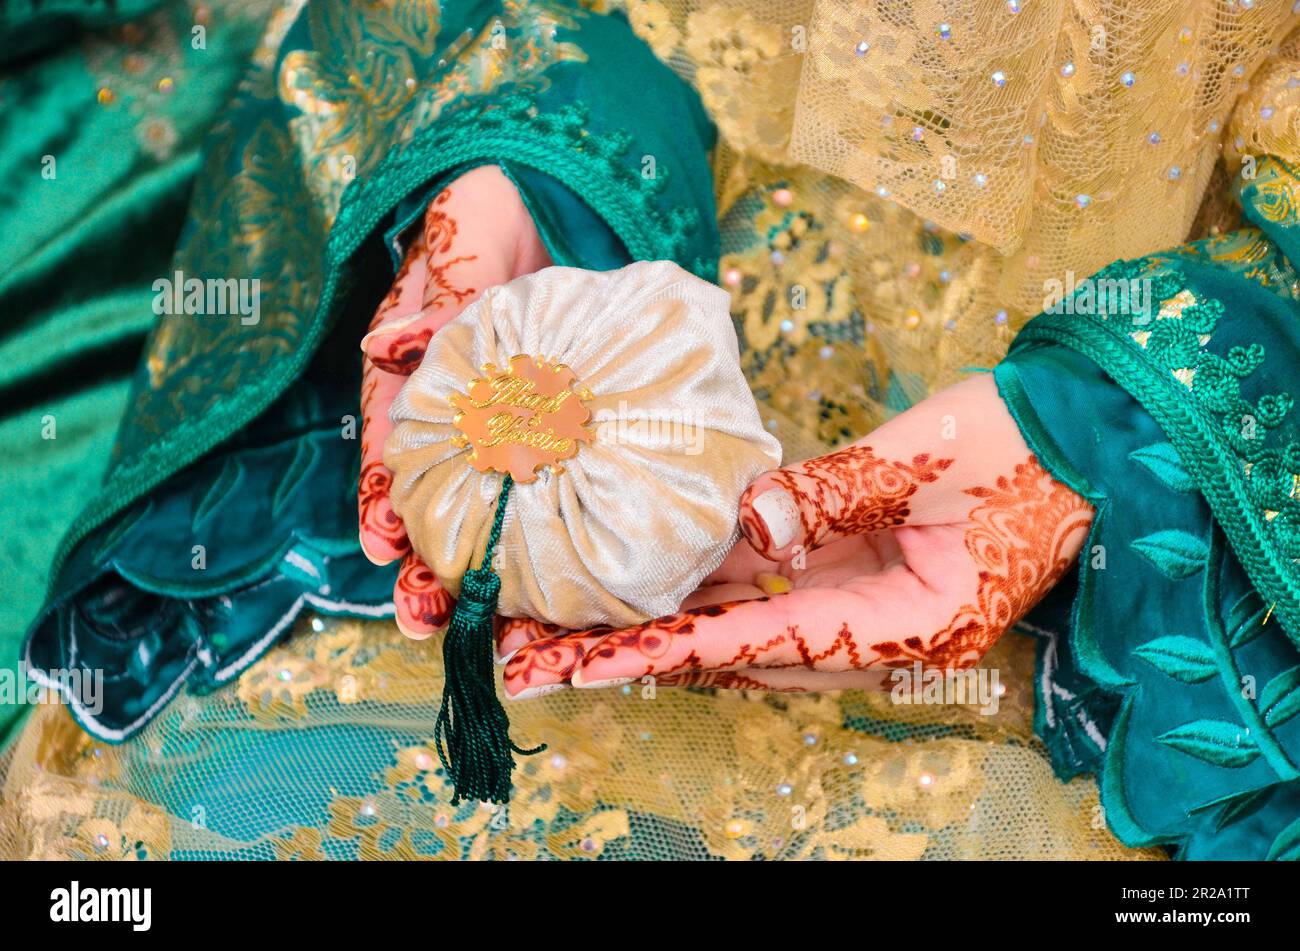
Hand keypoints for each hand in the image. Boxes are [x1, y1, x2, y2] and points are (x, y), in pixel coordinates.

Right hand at [358, 165, 550, 638]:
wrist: (568, 189)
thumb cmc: (498, 214)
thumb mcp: (460, 245)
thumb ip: (434, 299)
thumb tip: (384, 347)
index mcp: (422, 372)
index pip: (398, 444)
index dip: (386, 495)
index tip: (382, 542)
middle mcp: (465, 409)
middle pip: (440, 495)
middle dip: (427, 558)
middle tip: (424, 613)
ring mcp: (516, 423)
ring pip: (496, 506)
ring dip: (484, 566)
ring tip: (471, 623)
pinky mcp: (570, 427)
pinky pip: (564, 487)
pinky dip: (559, 533)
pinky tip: (559, 587)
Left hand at [499, 374, 1093, 696]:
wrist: (1086, 430)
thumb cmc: (1021, 442)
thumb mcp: (923, 458)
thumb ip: (833, 492)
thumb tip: (747, 523)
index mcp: (914, 623)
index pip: (776, 641)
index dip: (683, 647)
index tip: (599, 662)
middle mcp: (888, 635)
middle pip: (753, 652)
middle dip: (657, 648)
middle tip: (559, 649)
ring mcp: (876, 609)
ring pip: (759, 627)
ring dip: (682, 618)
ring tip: (585, 619)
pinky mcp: (868, 577)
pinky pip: (783, 592)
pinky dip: (725, 584)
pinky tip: (663, 569)